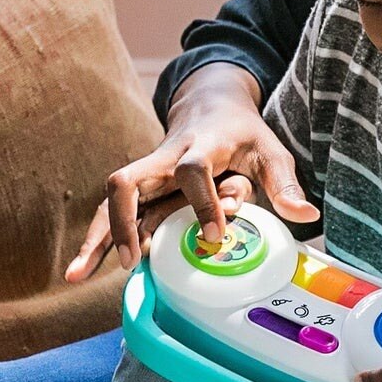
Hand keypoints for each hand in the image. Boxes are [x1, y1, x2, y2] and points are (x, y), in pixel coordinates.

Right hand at [65, 63, 319, 282]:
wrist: (211, 106)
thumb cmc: (243, 134)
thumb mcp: (271, 152)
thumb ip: (284, 184)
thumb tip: (305, 215)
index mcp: (201, 146)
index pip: (193, 169)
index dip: (202, 201)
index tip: (214, 236)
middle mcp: (163, 159)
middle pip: (128, 180)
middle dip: (123, 219)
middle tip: (132, 259)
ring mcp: (147, 175)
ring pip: (110, 202)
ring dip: (95, 237)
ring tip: (77, 275)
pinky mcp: (139, 190)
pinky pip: (109, 213)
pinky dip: (95, 240)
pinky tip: (80, 271)